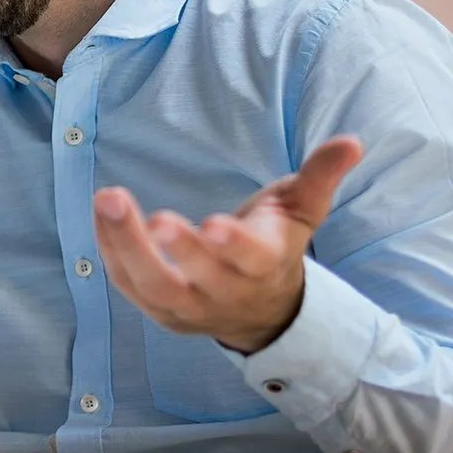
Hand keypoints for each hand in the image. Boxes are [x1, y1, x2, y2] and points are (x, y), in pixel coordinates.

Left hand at [91, 135, 364, 353]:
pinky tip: (101, 213)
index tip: (214, 223)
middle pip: (200, 279)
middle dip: (179, 250)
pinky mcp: (159, 311)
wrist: (260, 311)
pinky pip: (129, 285)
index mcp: (266, 266)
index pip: (253, 260)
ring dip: (128, 246)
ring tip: (109, 200)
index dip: (234, 245)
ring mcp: (190, 308)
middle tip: (155, 216)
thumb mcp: (301, 212)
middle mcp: (227, 293)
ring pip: (155, 288)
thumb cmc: (275, 245)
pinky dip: (112, 250)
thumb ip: (320, 177)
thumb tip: (351, 141)